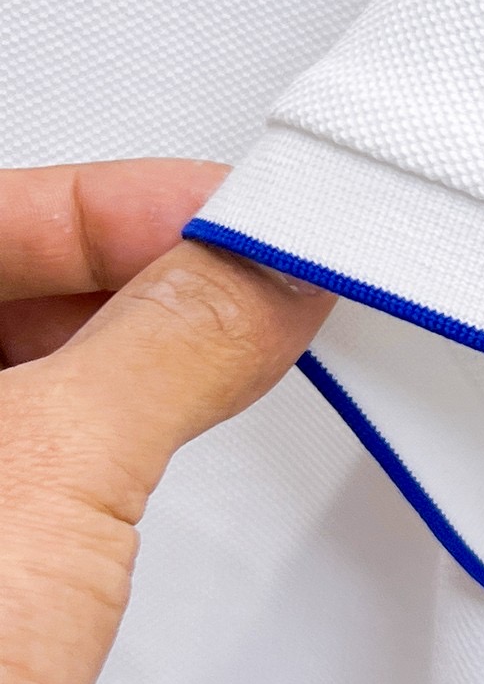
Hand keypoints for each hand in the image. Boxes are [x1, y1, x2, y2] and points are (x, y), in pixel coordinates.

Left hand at [0, 162, 333, 683]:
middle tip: (256, 287)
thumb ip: (169, 343)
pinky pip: (4, 448)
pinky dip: (79, 431)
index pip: (3, 202)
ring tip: (217, 359)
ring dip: (114, 353)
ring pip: (1, 363)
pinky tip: (135, 448)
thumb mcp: (46, 482)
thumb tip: (257, 272)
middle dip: (139, 271)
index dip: (143, 200)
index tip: (254, 223)